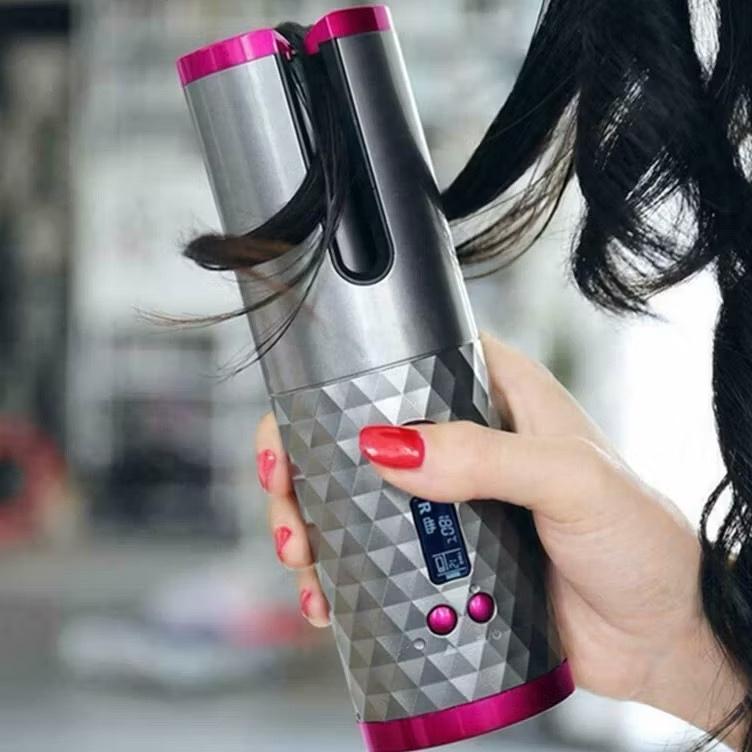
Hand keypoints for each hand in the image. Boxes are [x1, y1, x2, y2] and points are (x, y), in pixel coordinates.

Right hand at [255, 332, 742, 742]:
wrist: (660, 635)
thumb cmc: (643, 541)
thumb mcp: (572, 481)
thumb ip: (488, 458)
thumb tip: (389, 449)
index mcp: (495, 395)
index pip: (401, 361)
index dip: (338, 380)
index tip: (295, 416)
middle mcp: (463, 443)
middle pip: (358, 434)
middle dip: (305, 464)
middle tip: (284, 496)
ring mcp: (448, 504)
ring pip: (355, 498)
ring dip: (312, 523)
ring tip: (301, 557)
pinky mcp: (444, 560)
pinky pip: (374, 557)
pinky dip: (340, 574)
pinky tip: (326, 598)